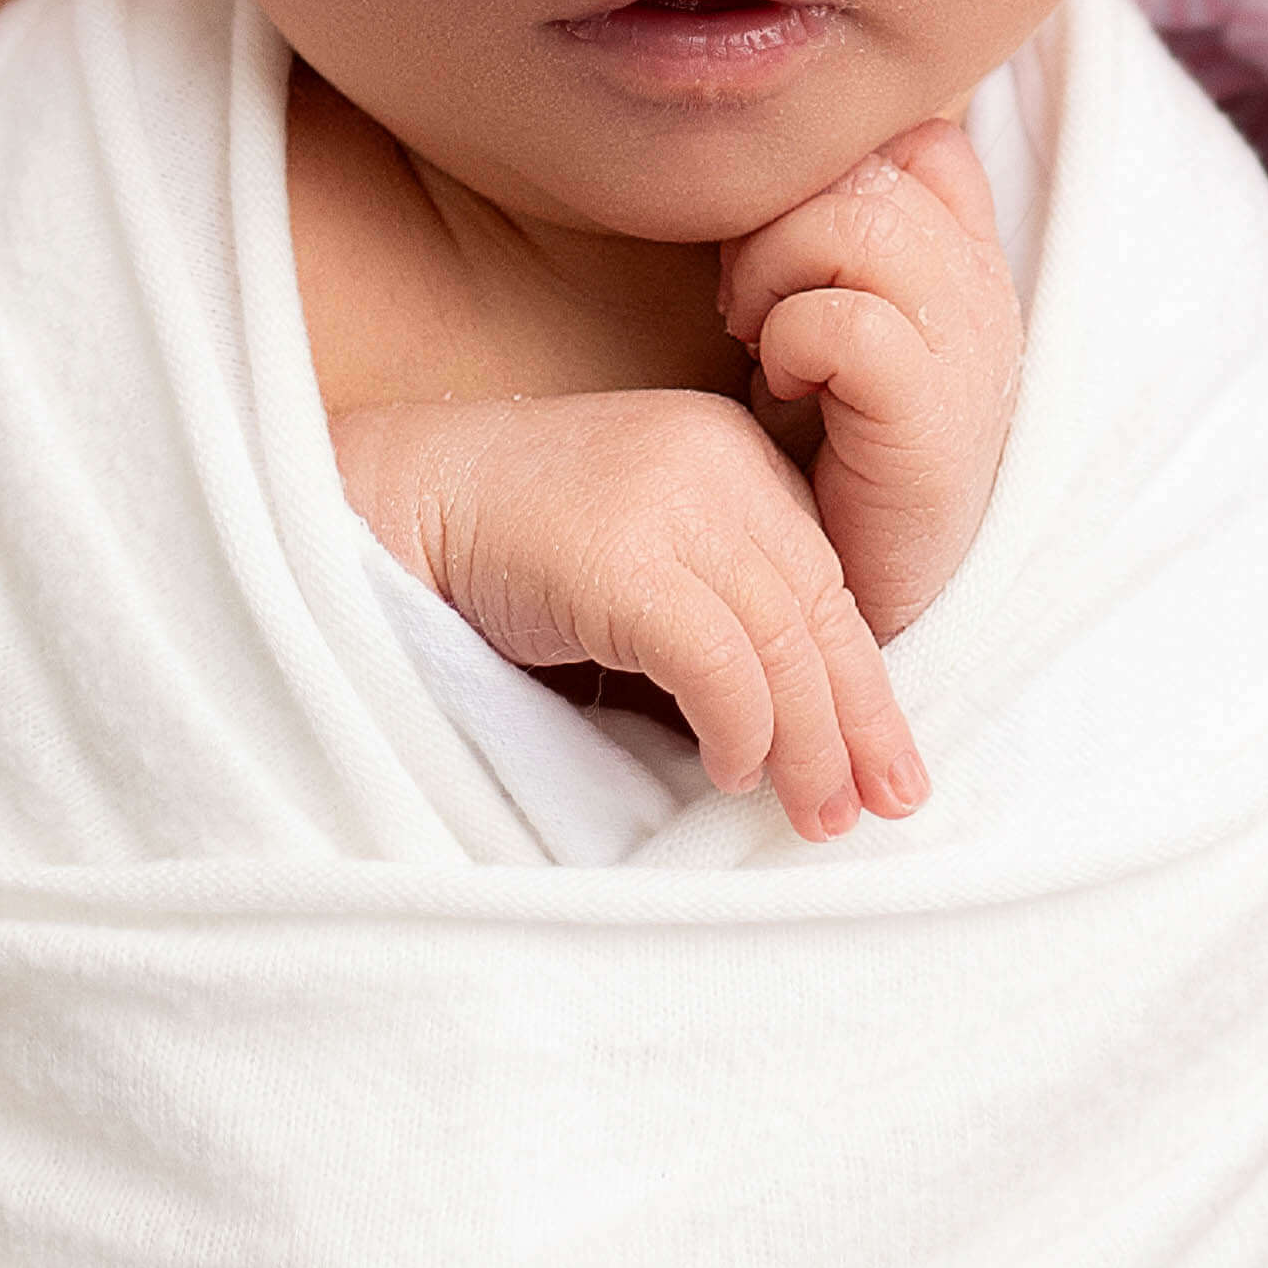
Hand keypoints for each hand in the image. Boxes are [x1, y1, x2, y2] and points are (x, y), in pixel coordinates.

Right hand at [331, 386, 929, 832]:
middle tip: (878, 805)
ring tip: (813, 814)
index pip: (825, 577)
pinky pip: (720, 663)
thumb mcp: (632, 555)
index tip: (885, 759)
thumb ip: (711, 603)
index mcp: (729, 453)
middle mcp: (716, 462)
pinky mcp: (624, 557)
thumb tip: (794, 726)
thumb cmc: (499, 548)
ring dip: (808, 744)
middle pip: (820, 609)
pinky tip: (731, 771)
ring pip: (783, 643)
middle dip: (857, 719)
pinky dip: (741, 729)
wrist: (382, 503)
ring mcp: (671, 503)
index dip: (863, 676)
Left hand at [717, 113, 1017, 638]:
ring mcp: (970, 346)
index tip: (782, 254)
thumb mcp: (827, 319)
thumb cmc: (820, 451)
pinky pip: (842, 320)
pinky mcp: (931, 412)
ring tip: (760, 340)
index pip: (915, 137)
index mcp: (966, 256)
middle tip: (746, 305)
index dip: (830, 172)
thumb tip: (748, 153)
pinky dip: (789, 342)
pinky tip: (783, 390)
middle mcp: (984, 286)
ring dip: (772, 273)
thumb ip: (826, 232)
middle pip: (867, 164)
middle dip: (775, 222)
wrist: (846, 595)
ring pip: (852, 222)